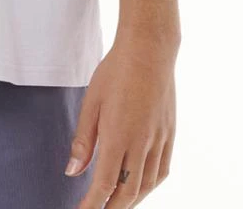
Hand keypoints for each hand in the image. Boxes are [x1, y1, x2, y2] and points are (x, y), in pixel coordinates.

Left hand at [64, 34, 177, 207]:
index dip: (93, 204)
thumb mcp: (91, 102)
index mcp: (119, 135)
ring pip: (146, 185)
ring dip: (130, 200)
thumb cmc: (115, 71)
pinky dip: (149, 185)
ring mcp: (159, 140)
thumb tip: (73, 172)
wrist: (150, 50)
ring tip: (115, 205)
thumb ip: (84, 140)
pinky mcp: (170, 134)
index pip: (105, 184)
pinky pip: (162, 171)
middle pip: (128, 192)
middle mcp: (142, 143)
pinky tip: (140, 187)